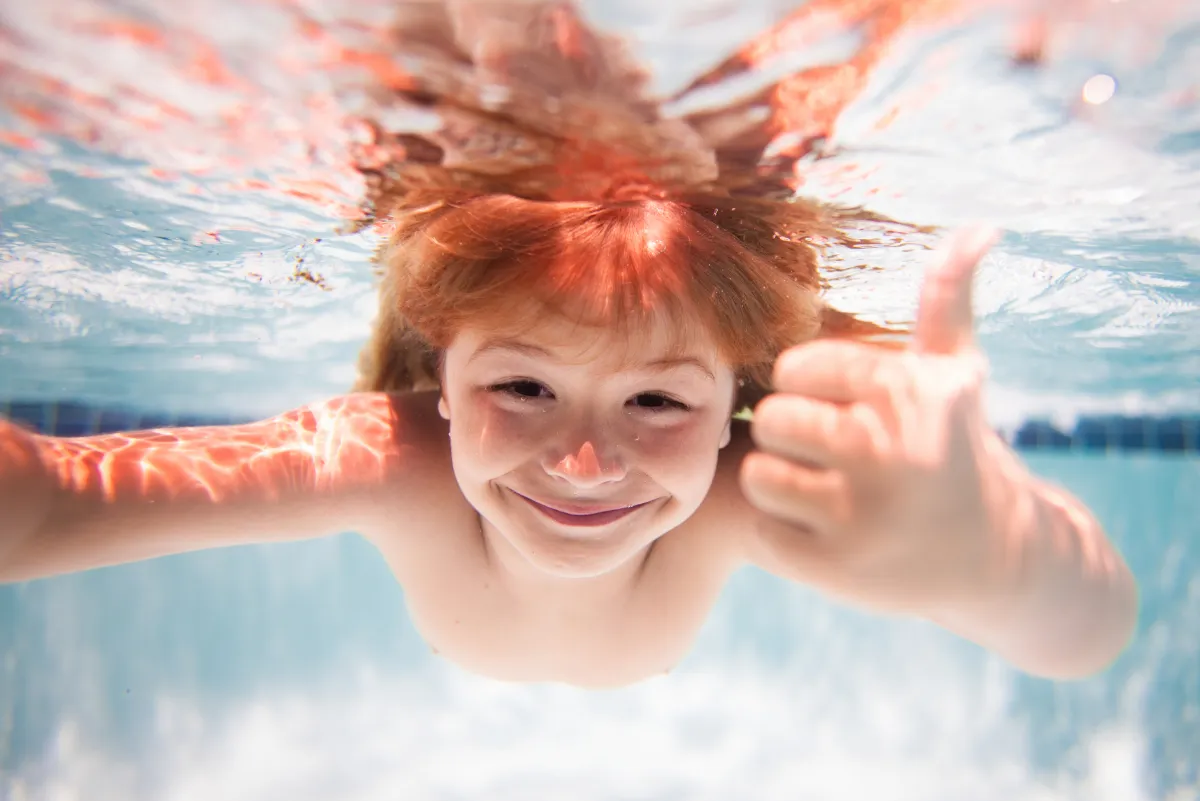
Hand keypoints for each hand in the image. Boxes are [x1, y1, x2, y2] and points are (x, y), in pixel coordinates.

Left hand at [741, 227, 1029, 614]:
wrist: (1001, 559)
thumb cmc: (959, 448)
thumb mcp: (958, 373)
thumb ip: (948, 297)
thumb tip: (980, 225)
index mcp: (902, 391)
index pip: (795, 367)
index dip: (807, 388)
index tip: (837, 406)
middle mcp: (884, 449)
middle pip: (769, 419)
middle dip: (788, 435)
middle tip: (820, 451)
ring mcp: (861, 514)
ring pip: (758, 475)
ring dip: (778, 483)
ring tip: (816, 487)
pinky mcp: (839, 569)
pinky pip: (764, 532)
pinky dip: (783, 534)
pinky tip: (823, 531)